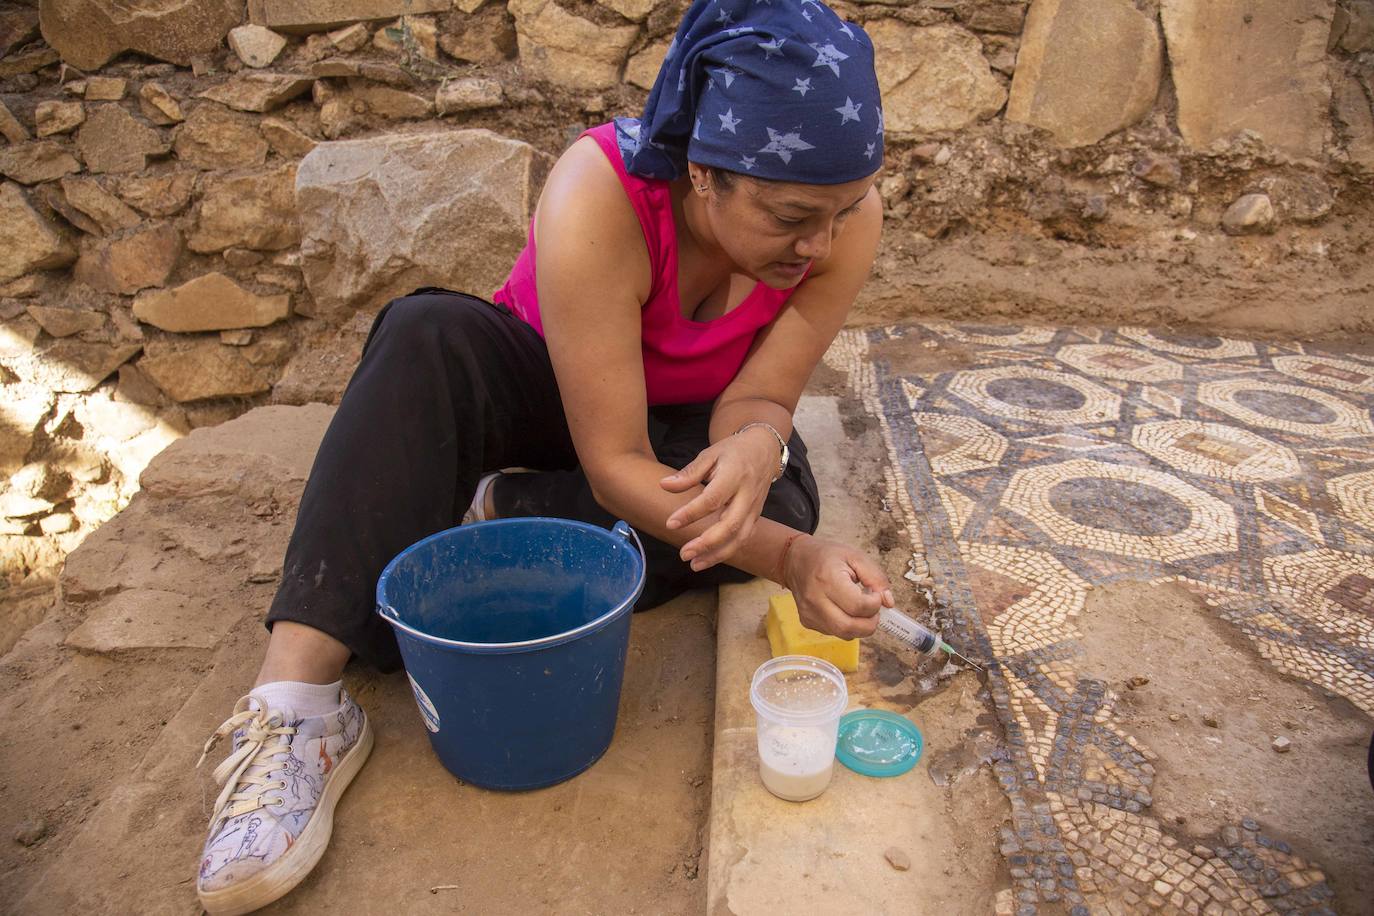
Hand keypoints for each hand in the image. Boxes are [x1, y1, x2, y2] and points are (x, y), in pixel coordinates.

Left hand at [660, 426, 780, 570]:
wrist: (764, 450)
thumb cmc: (733, 452)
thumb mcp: (710, 454)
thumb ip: (688, 473)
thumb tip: (663, 486)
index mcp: (735, 475)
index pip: (712, 499)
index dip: (691, 513)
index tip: (670, 524)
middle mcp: (747, 494)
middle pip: (731, 525)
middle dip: (707, 543)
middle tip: (684, 554)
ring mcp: (754, 508)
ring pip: (740, 538)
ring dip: (717, 555)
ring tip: (694, 564)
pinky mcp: (756, 517)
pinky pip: (743, 538)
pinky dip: (726, 552)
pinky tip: (708, 558)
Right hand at [782, 535, 892, 638]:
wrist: (795, 560)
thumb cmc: (827, 556)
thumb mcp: (855, 557)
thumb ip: (876, 577)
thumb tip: (888, 602)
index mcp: (827, 579)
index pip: (857, 606)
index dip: (874, 604)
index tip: (876, 595)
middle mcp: (815, 600)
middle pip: (849, 627)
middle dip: (870, 624)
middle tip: (874, 610)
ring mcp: (809, 614)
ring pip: (843, 635)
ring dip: (859, 627)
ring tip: (860, 609)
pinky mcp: (807, 622)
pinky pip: (834, 633)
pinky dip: (846, 626)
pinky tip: (844, 610)